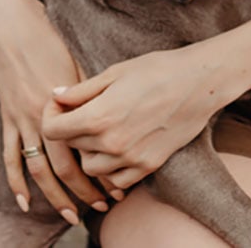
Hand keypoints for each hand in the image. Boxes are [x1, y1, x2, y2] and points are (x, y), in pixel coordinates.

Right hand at [0, 0, 118, 222]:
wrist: (12, 25)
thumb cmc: (51, 40)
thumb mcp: (78, 65)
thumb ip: (90, 95)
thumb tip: (109, 118)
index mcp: (64, 104)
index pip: (85, 148)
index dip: (102, 170)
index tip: (119, 186)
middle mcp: (42, 116)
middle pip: (64, 165)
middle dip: (84, 190)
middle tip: (102, 206)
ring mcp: (21, 119)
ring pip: (39, 168)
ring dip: (55, 195)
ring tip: (71, 214)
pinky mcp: (7, 118)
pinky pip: (10, 156)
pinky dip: (15, 182)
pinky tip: (24, 203)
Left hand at [42, 47, 230, 188]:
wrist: (199, 83)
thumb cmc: (157, 70)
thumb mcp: (114, 73)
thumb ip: (81, 90)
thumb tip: (56, 97)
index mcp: (98, 116)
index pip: (53, 130)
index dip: (52, 117)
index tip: (61, 107)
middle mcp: (111, 142)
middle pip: (71, 147)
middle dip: (71, 131)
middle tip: (82, 113)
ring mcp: (130, 158)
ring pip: (90, 168)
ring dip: (89, 152)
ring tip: (102, 131)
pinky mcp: (148, 166)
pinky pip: (117, 180)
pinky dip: (111, 169)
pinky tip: (119, 149)